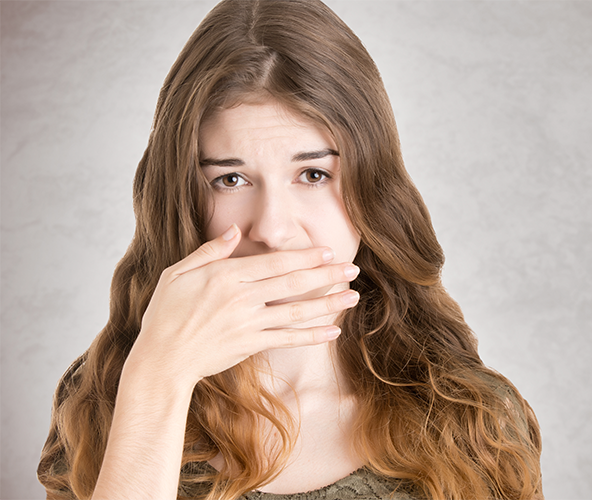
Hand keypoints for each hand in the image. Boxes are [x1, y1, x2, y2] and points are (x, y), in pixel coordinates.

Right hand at [127, 224, 359, 385]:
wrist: (161, 359)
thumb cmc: (165, 314)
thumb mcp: (177, 273)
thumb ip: (210, 251)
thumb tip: (235, 231)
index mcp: (227, 276)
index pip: (275, 262)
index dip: (304, 256)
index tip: (328, 251)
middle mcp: (242, 298)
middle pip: (293, 283)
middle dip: (326, 274)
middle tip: (352, 269)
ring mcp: (248, 323)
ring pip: (296, 311)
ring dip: (328, 303)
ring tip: (353, 297)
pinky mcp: (250, 345)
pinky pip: (288, 339)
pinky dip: (312, 335)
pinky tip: (333, 331)